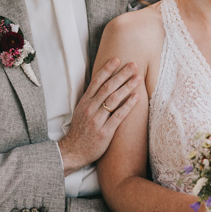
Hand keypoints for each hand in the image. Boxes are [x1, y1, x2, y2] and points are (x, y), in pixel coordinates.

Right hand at [58, 57, 140, 173]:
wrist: (73, 152)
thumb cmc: (80, 131)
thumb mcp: (81, 112)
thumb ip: (91, 100)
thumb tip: (102, 87)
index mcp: (84, 102)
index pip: (96, 81)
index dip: (107, 69)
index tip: (117, 59)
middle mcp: (90, 109)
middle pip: (108, 87)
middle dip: (121, 75)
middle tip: (133, 65)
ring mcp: (97, 120)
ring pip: (113, 99)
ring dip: (127, 86)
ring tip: (137, 78)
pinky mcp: (105, 132)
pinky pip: (118, 116)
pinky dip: (128, 105)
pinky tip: (137, 97)